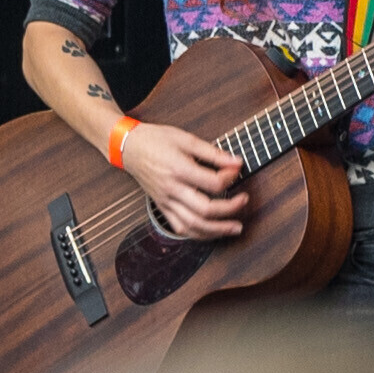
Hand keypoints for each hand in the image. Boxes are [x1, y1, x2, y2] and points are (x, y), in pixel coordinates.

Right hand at [114, 119, 247, 240]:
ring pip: (193, 225)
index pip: (213, 183)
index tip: (237, 169)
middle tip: (244, 201)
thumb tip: (237, 162)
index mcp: (179, 169)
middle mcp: (172, 189)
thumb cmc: (156, 140)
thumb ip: (213, 153)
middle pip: (205, 210)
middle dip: (230, 209)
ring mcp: (166, 201)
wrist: (129, 148)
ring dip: (217, 230)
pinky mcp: (162, 207)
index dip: (230, 177)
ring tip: (235, 227)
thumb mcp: (186, 139)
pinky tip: (211, 232)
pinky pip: (180, 228)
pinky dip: (198, 234)